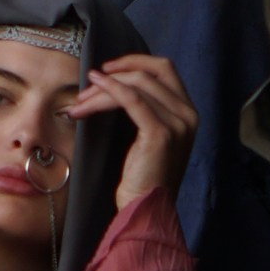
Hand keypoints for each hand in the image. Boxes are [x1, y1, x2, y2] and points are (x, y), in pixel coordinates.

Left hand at [67, 51, 198, 215]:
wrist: (147, 208)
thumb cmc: (143, 177)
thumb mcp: (151, 137)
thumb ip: (148, 110)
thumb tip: (119, 83)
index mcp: (188, 112)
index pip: (165, 69)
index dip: (135, 62)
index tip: (109, 68)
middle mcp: (188, 114)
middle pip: (151, 73)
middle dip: (117, 73)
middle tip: (90, 82)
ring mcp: (178, 123)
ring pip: (136, 85)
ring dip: (103, 88)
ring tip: (81, 100)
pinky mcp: (160, 133)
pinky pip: (131, 99)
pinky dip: (109, 91)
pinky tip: (91, 93)